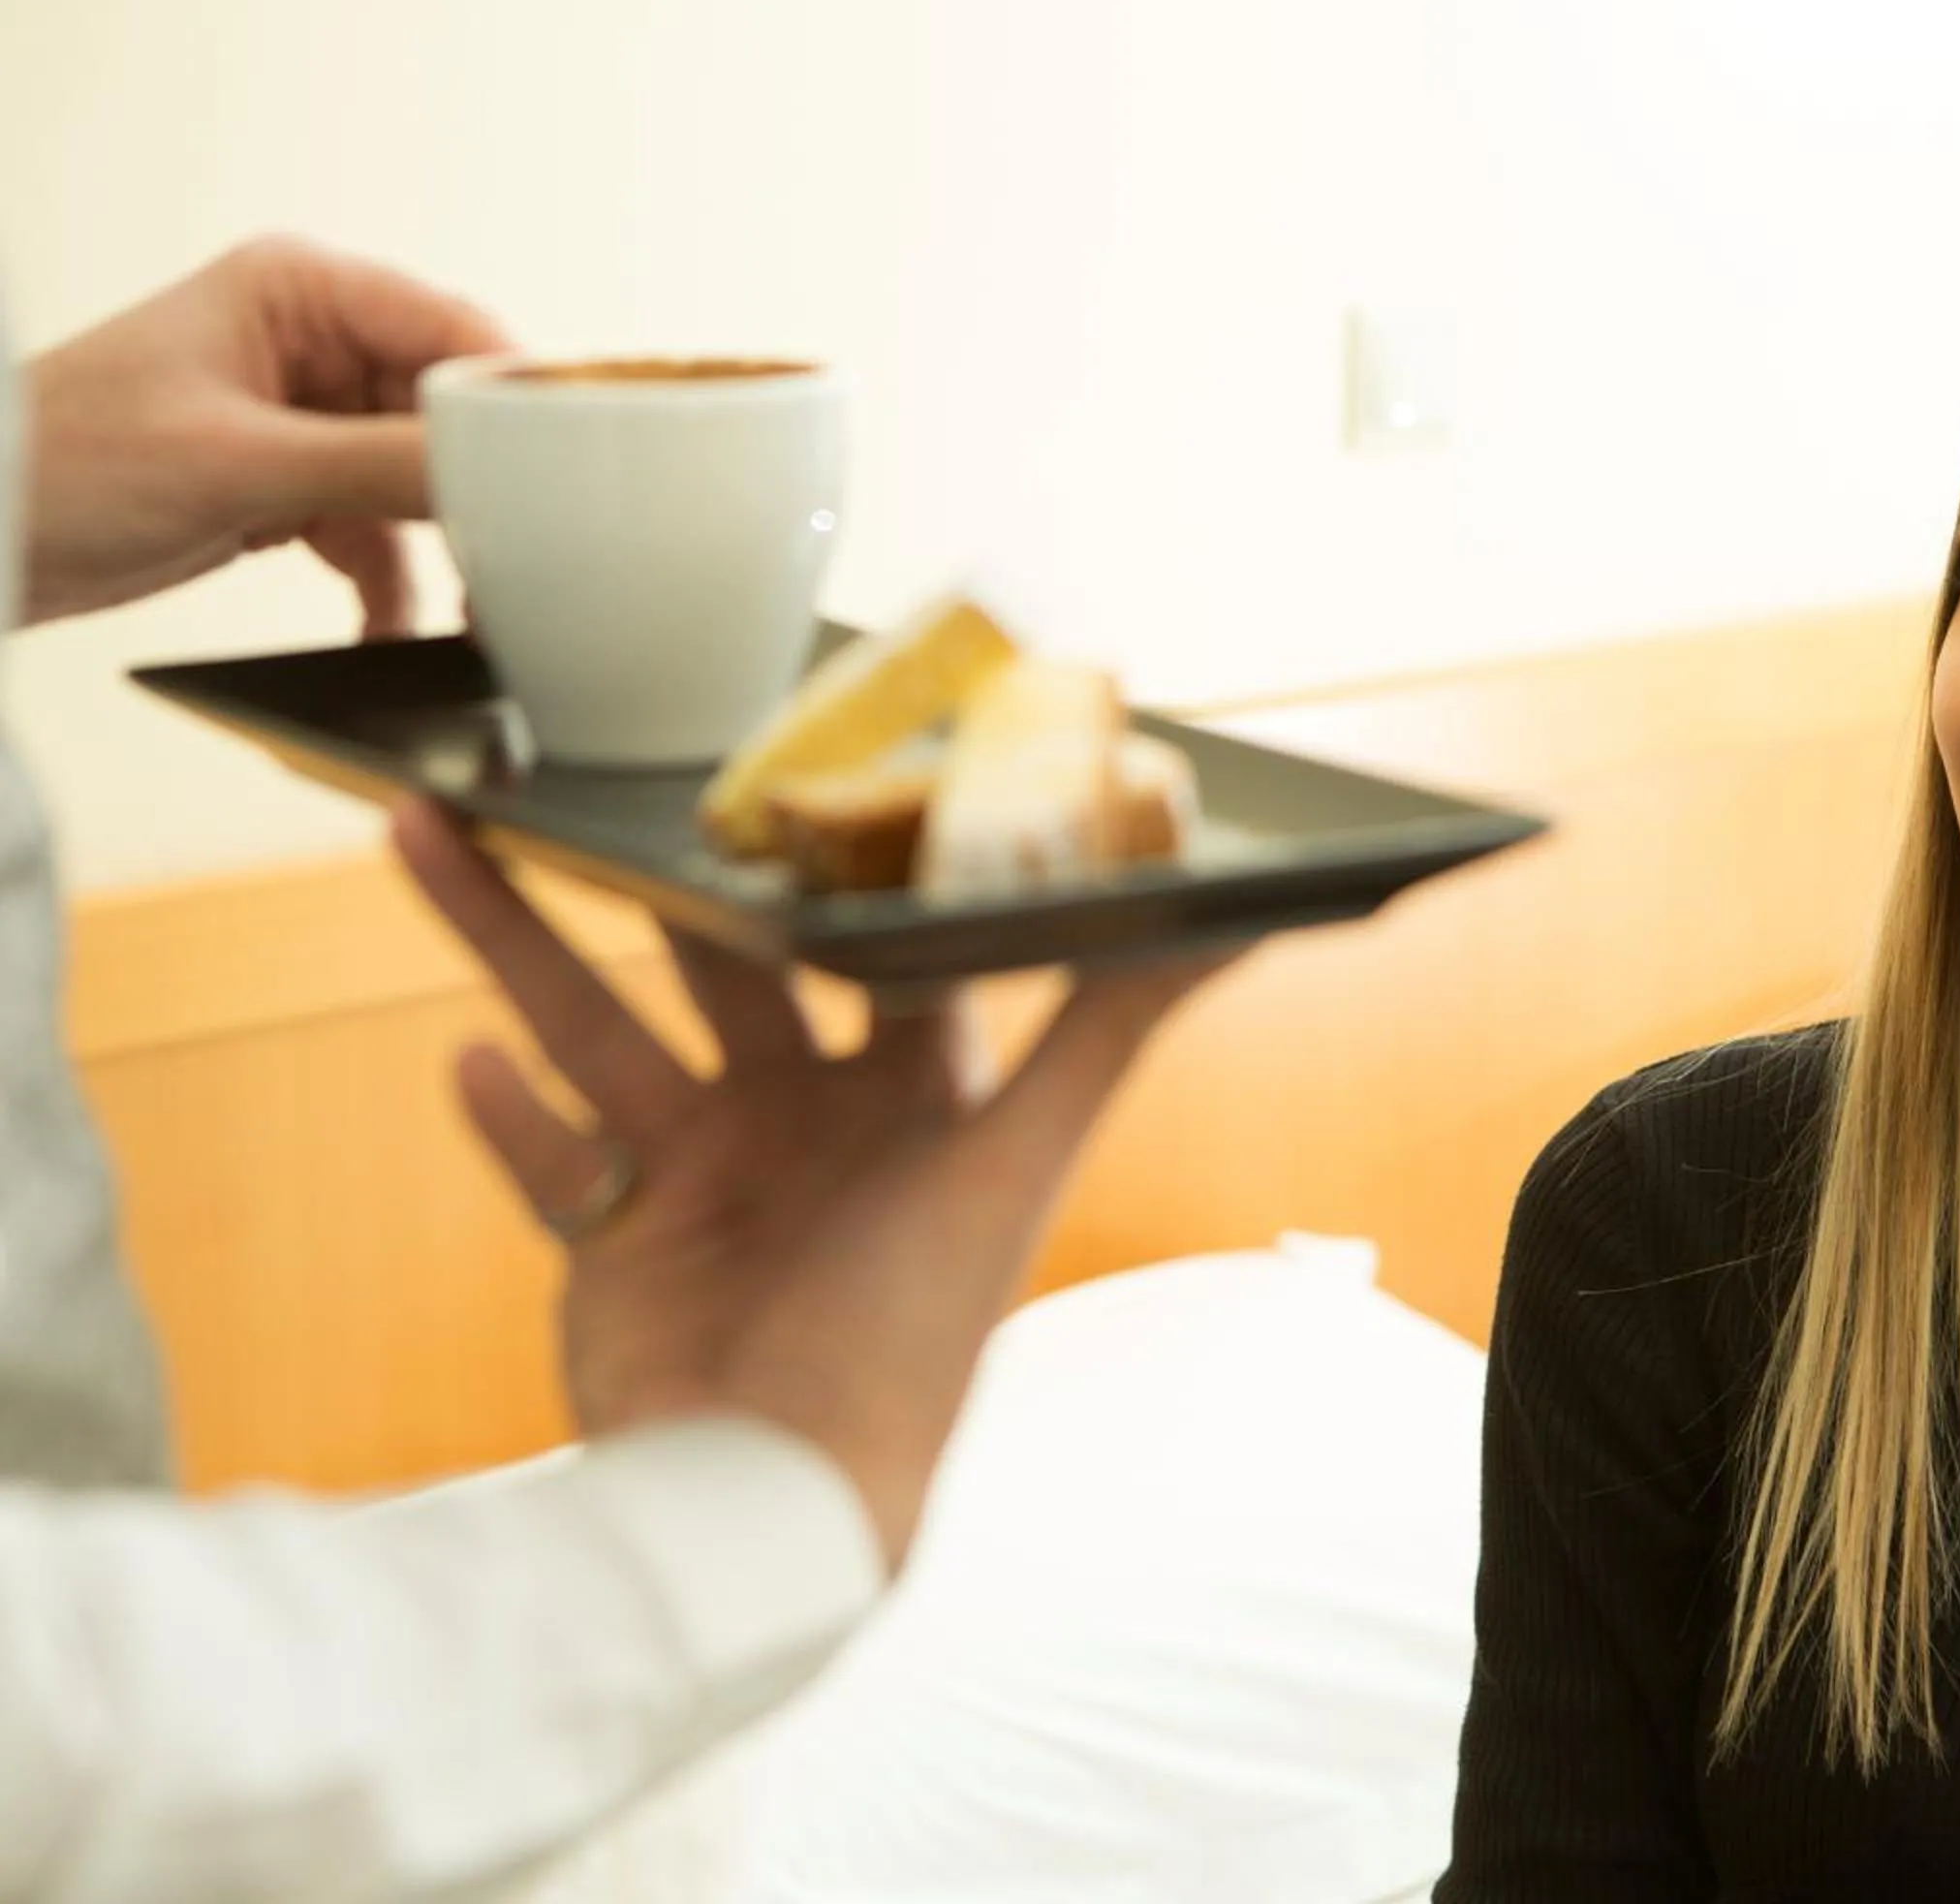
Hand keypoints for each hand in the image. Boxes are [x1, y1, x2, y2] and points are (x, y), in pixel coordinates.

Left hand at [21, 236, 509, 632]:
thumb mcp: (239, 463)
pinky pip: (378, 534)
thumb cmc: (62, 460)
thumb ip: (380, 465)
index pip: (451, 332)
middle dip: (480, 492)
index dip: (512, 402)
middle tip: (526, 559)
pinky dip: (388, 586)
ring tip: (474, 610)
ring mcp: (308, 419)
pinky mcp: (294, 486)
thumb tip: (500, 472)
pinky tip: (388, 628)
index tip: (566, 472)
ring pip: (423, 482)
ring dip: (442, 550)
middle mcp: (314, 343)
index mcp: (300, 290)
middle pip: (450, 414)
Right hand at [391, 800, 1227, 1569]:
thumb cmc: (912, 1334)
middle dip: (645, 882)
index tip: (794, 748)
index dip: (838, 860)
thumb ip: (1108, 1031)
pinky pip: (547, 1163)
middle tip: (587, 771)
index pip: (870, 949)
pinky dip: (504, 1118)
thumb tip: (1237, 917)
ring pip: (592, 1031)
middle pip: (708, 970)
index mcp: (907, 1096)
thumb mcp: (1015, 1159)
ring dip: (510, 941)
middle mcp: (804, 1122)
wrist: (775, 1501)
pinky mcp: (616, 1246)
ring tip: (432, 831)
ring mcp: (704, 1181)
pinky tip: (466, 1055)